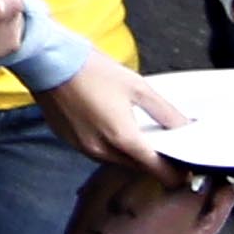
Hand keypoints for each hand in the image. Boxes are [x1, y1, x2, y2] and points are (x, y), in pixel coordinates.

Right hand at [33, 52, 183, 173]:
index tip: (184, 170)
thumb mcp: (136, 85)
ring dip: (128, 153)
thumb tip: (186, 128)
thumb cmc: (90, 69)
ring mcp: (83, 147)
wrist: (47, 60)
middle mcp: (102, 149)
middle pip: (137, 167)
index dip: (174, 173)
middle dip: (152, 161)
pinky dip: (107, 145)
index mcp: (122, 137)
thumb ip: (165, 112)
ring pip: (116, 161)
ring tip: (133, 130)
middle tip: (162, 146)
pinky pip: (96, 152)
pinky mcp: (68, 141)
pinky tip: (107, 124)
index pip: (157, 170)